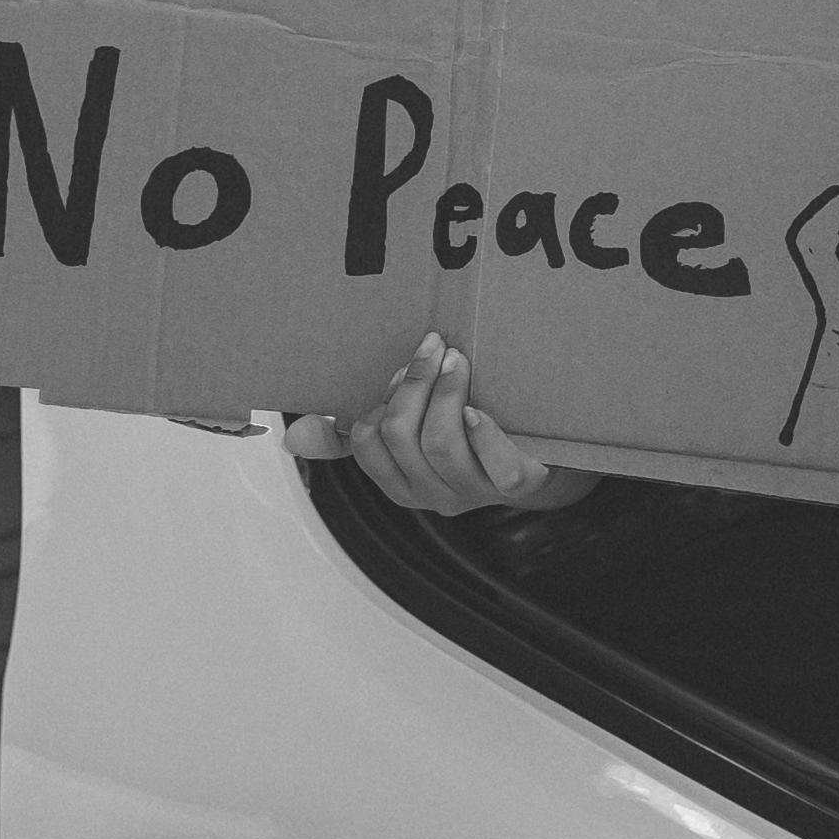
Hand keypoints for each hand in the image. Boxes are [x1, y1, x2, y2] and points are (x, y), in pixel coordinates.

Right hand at [280, 333, 594, 515]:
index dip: (380, 398)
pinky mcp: (515, 485)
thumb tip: (293, 436)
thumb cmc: (470, 437)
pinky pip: (494, 466)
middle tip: (435, 345)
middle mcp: (431, 493)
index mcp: (400, 480)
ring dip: (446, 392)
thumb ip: (350, 437)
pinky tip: (480, 408)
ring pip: (439, 444)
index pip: (365, 440)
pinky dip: (483, 433)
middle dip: (414, 383)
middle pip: (400, 436)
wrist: (544, 459)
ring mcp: (472, 492)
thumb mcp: (410, 430)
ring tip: (459, 359)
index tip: (403, 365)